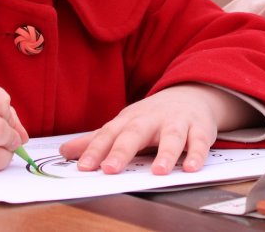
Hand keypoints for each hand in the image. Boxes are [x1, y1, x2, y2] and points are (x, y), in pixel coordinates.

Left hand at [59, 84, 257, 174]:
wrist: (192, 93)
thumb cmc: (153, 115)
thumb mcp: (124, 124)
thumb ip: (96, 140)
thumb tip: (64, 151)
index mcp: (130, 119)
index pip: (109, 134)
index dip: (95, 150)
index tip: (83, 166)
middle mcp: (152, 119)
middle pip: (136, 133)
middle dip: (122, 150)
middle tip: (110, 169)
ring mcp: (177, 122)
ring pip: (172, 137)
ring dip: (166, 153)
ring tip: (158, 171)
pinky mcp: (199, 128)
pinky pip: (199, 142)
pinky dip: (197, 154)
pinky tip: (190, 167)